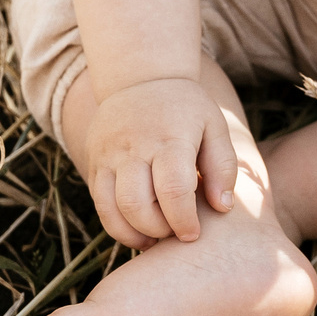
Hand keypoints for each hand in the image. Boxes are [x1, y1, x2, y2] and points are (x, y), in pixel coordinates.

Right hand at [82, 76, 238, 247]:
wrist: (139, 78)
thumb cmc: (185, 109)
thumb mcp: (214, 126)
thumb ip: (222, 166)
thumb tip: (222, 207)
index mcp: (170, 137)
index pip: (173, 188)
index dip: (183, 220)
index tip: (193, 234)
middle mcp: (134, 146)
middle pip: (137, 204)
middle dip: (159, 229)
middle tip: (175, 232)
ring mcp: (109, 155)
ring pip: (114, 209)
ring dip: (136, 233)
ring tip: (156, 236)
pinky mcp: (94, 163)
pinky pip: (100, 206)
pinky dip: (117, 227)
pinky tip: (138, 231)